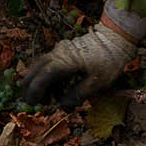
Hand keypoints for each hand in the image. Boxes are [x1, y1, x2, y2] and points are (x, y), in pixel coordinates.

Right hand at [19, 23, 138, 105]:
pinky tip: (56, 89)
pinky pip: (48, 63)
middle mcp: (58, 53)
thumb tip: (62, 106)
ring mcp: (59, 50)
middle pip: (35, 69)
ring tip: (47, 99)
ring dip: (39, 82)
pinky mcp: (62, 50)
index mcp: (65, 62)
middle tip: (34, 102)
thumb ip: (78, 95)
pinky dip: (47, 76)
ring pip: (40, 66)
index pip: (42, 76)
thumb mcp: (97, 83)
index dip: (35, 91)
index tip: (34, 103)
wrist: (115, 39)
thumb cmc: (108, 62)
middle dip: (30, 86)